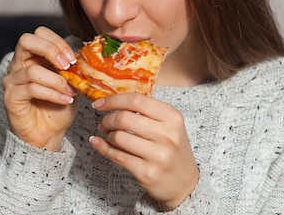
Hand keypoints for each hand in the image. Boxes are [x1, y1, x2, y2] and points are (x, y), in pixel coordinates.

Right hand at [2, 26, 77, 150]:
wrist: (50, 133)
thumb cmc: (59, 105)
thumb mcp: (71, 81)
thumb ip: (72, 67)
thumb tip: (84, 55)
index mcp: (33, 56)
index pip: (39, 33)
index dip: (57, 41)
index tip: (73, 58)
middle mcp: (18, 64)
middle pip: (26, 40)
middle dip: (51, 50)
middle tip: (67, 66)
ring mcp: (11, 80)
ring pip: (32, 70)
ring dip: (57, 81)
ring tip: (71, 91)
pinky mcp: (10, 98)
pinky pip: (30, 89)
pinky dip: (52, 94)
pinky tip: (64, 100)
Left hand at [90, 93, 198, 209]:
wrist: (185, 183)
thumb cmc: (172, 149)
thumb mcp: (169, 125)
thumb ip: (147, 111)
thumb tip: (113, 102)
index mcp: (172, 117)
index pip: (137, 100)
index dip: (114, 100)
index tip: (100, 103)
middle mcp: (167, 135)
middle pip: (125, 118)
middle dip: (107, 119)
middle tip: (103, 123)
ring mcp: (158, 155)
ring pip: (119, 137)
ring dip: (107, 135)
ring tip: (108, 135)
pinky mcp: (147, 173)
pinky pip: (117, 156)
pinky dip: (103, 148)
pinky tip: (98, 144)